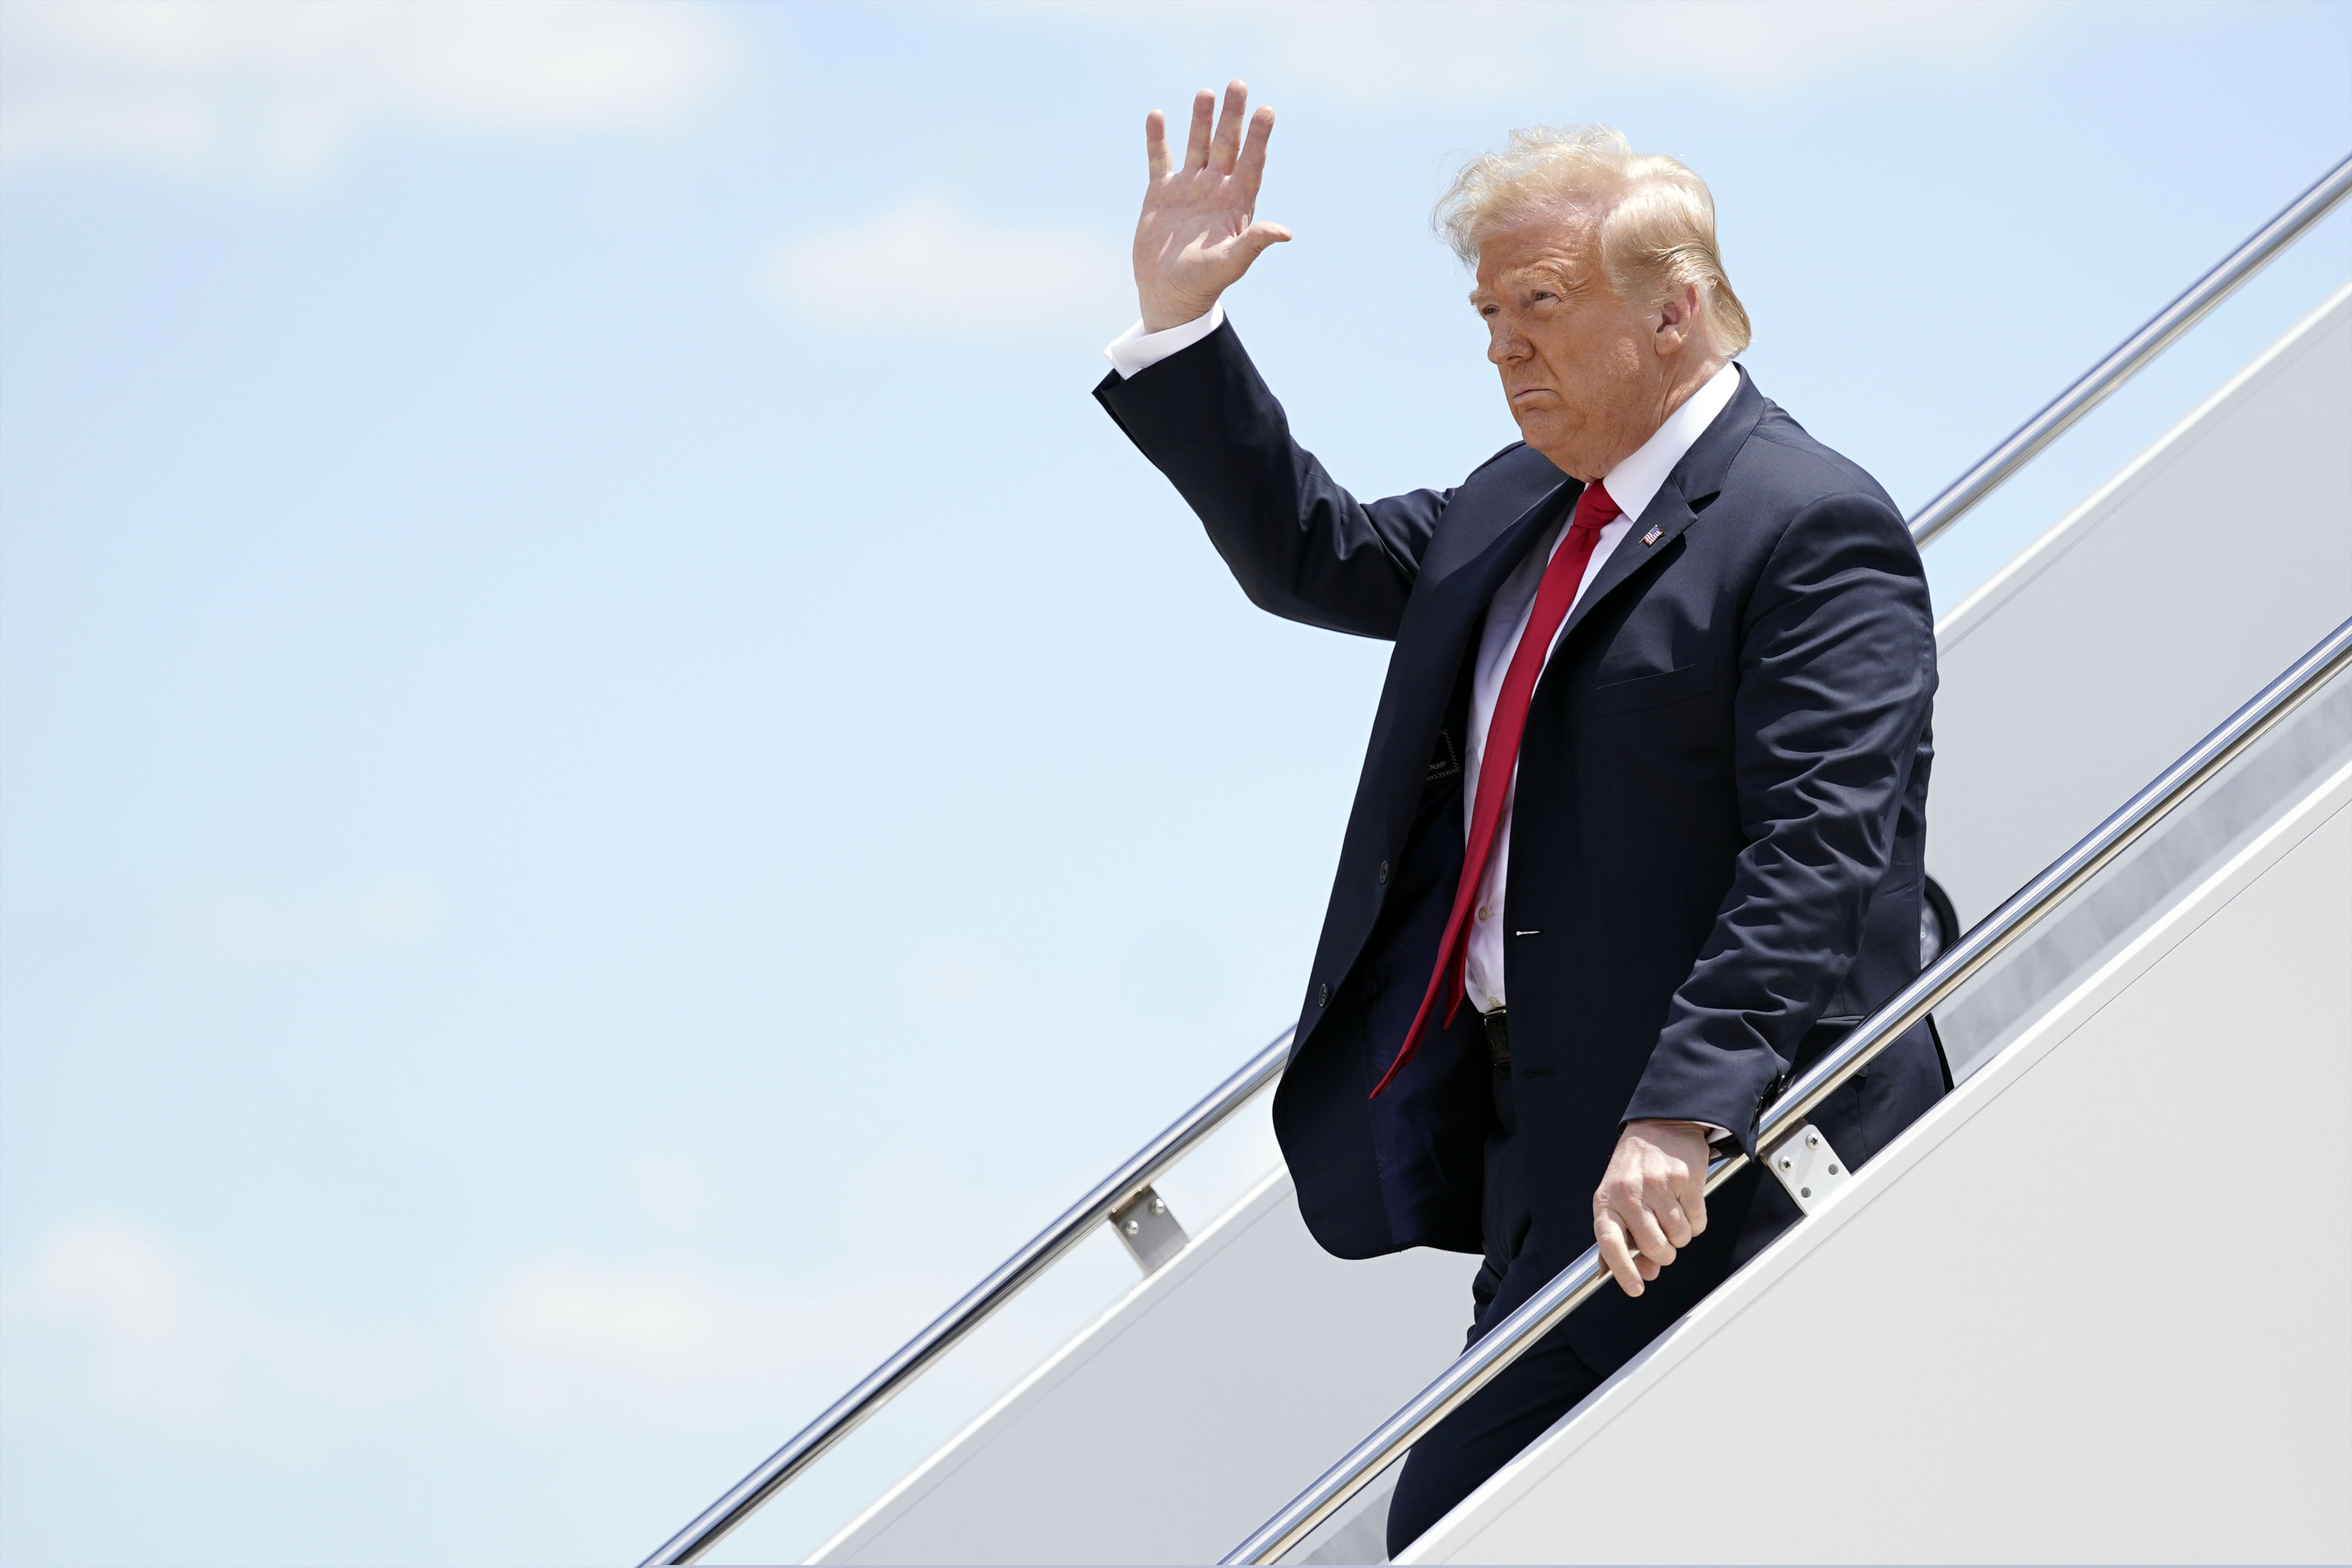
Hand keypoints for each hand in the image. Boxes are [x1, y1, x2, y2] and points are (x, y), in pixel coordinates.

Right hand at [1132, 80, 1290, 331]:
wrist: (1168, 294)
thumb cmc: (1203, 283)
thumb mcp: (1231, 263)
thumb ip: (1254, 243)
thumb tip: (1285, 232)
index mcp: (1236, 202)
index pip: (1252, 162)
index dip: (1259, 137)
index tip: (1266, 110)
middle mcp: (1215, 189)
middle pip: (1226, 145)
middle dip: (1232, 116)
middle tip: (1238, 84)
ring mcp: (1188, 188)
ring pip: (1196, 146)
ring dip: (1200, 120)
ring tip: (1204, 92)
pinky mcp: (1161, 193)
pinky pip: (1159, 160)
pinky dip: (1157, 139)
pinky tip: (1156, 116)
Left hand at [1593, 1119, 1710, 1296]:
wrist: (1660, 1126)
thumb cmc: (1634, 1168)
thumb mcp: (1614, 1198)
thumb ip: (1619, 1237)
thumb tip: (1631, 1274)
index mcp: (1606, 1201)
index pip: (1610, 1243)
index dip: (1623, 1270)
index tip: (1636, 1288)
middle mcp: (1629, 1193)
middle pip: (1654, 1248)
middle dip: (1664, 1252)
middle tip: (1662, 1236)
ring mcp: (1658, 1186)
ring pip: (1680, 1239)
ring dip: (1680, 1234)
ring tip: (1670, 1210)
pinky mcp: (1685, 1181)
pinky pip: (1698, 1223)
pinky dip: (1695, 1221)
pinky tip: (1683, 1201)